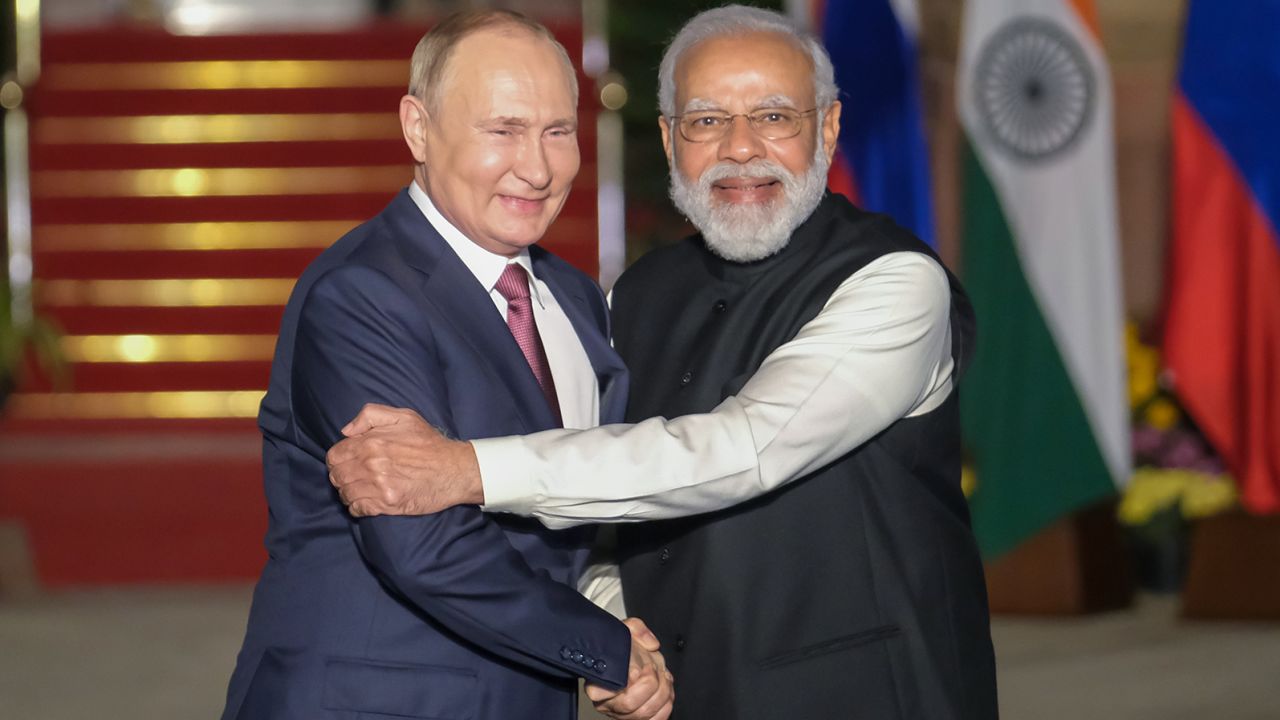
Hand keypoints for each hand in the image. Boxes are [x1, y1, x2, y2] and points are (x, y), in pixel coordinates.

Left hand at [326, 403, 483, 515]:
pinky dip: (357, 507)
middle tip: (355, 476)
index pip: (334, 456)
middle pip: (337, 476)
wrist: (455, 469)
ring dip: (349, 492)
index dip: (339, 459)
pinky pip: (357, 509)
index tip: (348, 462)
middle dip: (342, 476)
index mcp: (371, 442)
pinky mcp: (387, 504)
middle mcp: (371, 464)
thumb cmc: (429, 443)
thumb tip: (346, 431)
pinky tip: (366, 501)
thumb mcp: (404, 417)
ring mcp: (379, 486)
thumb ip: (370, 415)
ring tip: (361, 489)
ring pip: (345, 494)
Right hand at [585, 618, 673, 719]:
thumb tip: (651, 644)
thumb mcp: (627, 629)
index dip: (623, 679)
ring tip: (662, 676)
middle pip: (628, 704)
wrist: (632, 658)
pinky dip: (666, 705)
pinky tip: (665, 689)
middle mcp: (606, 702)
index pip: (598, 691)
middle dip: (649, 682)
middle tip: (652, 668)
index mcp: (596, 681)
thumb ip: (639, 630)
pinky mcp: (637, 718)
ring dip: (662, 692)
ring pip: (644, 713)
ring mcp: (622, 714)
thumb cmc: (626, 648)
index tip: (634, 668)